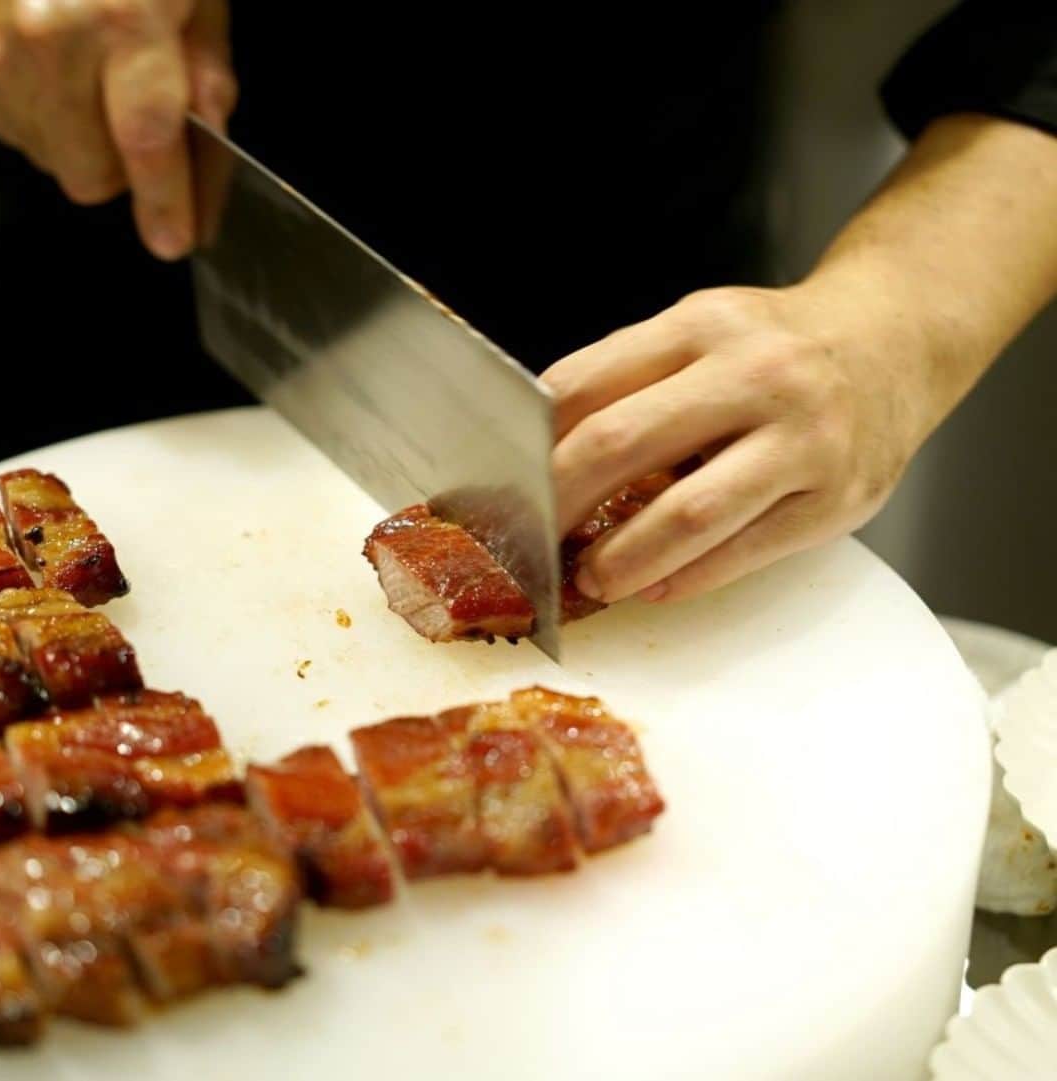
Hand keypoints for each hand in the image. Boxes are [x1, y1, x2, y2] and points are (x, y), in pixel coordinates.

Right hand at [0, 0, 235, 258]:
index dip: (167, 202)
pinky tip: (52, 66)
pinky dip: (39, 113)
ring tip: (90, 73)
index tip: (176, 238)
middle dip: (126, 167)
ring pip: (50, 158)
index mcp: (121, 18)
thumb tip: (210, 147)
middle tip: (137, 117)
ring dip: (80, 139)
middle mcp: (47, 40)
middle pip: (92, 176)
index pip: (149, 144)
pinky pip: (11, 128)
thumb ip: (207, 71)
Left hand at [544, 114, 1056, 608]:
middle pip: (622, 444)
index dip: (529, 445)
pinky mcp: (834, 501)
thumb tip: (544, 452)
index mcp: (702, 326)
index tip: (504, 487)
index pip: (585, 385)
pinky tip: (653, 587)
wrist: (895, 344)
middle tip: (529, 543)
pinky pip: (742, 553)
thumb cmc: (777, 348)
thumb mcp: (703, 333)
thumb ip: (630, 380)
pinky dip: (684, 578)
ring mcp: (802, 439)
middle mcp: (756, 373)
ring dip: (621, 558)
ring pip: (687, 513)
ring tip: (589, 578)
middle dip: (558, 505)